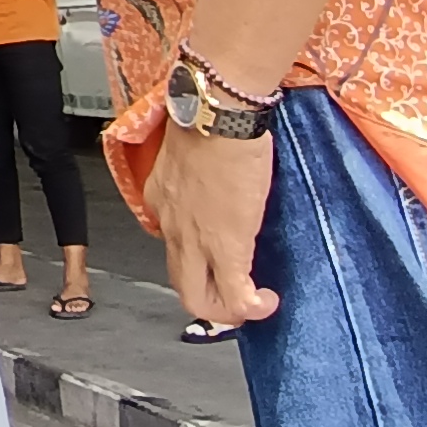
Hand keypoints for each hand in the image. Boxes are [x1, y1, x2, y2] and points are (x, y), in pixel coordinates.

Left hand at [144, 124, 280, 325]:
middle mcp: (170, 227)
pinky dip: (250, 307)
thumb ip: (194, 171)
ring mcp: (196, 242)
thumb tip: (214, 175)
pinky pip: (235, 295)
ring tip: (250, 304)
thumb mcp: (187, 149)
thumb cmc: (208, 120)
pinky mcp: (227, 247)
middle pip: (180, 282)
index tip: (215, 255)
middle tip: (232, 297)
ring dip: (226, 309)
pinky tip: (266, 301)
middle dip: (206, 298)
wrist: (217, 117)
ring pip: (199, 298)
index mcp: (161, 200)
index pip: (171, 241)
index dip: (196, 256)